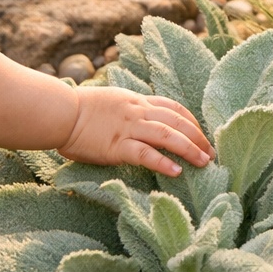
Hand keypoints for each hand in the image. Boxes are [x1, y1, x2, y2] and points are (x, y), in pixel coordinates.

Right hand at [59, 87, 214, 176]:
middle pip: (177, 121)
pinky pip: (145, 154)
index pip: (173, 107)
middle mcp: (137, 111)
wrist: (61, 113)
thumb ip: (130, 109)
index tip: (201, 133)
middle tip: (211, 151)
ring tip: (204, 162)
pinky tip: (176, 171)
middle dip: (198, 136)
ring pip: (167, 135)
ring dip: (189, 148)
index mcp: (137, 101)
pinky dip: (163, 161)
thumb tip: (143, 119)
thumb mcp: (113, 100)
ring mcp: (128, 128)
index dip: (191, 120)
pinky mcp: (117, 146)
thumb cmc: (81, 109)